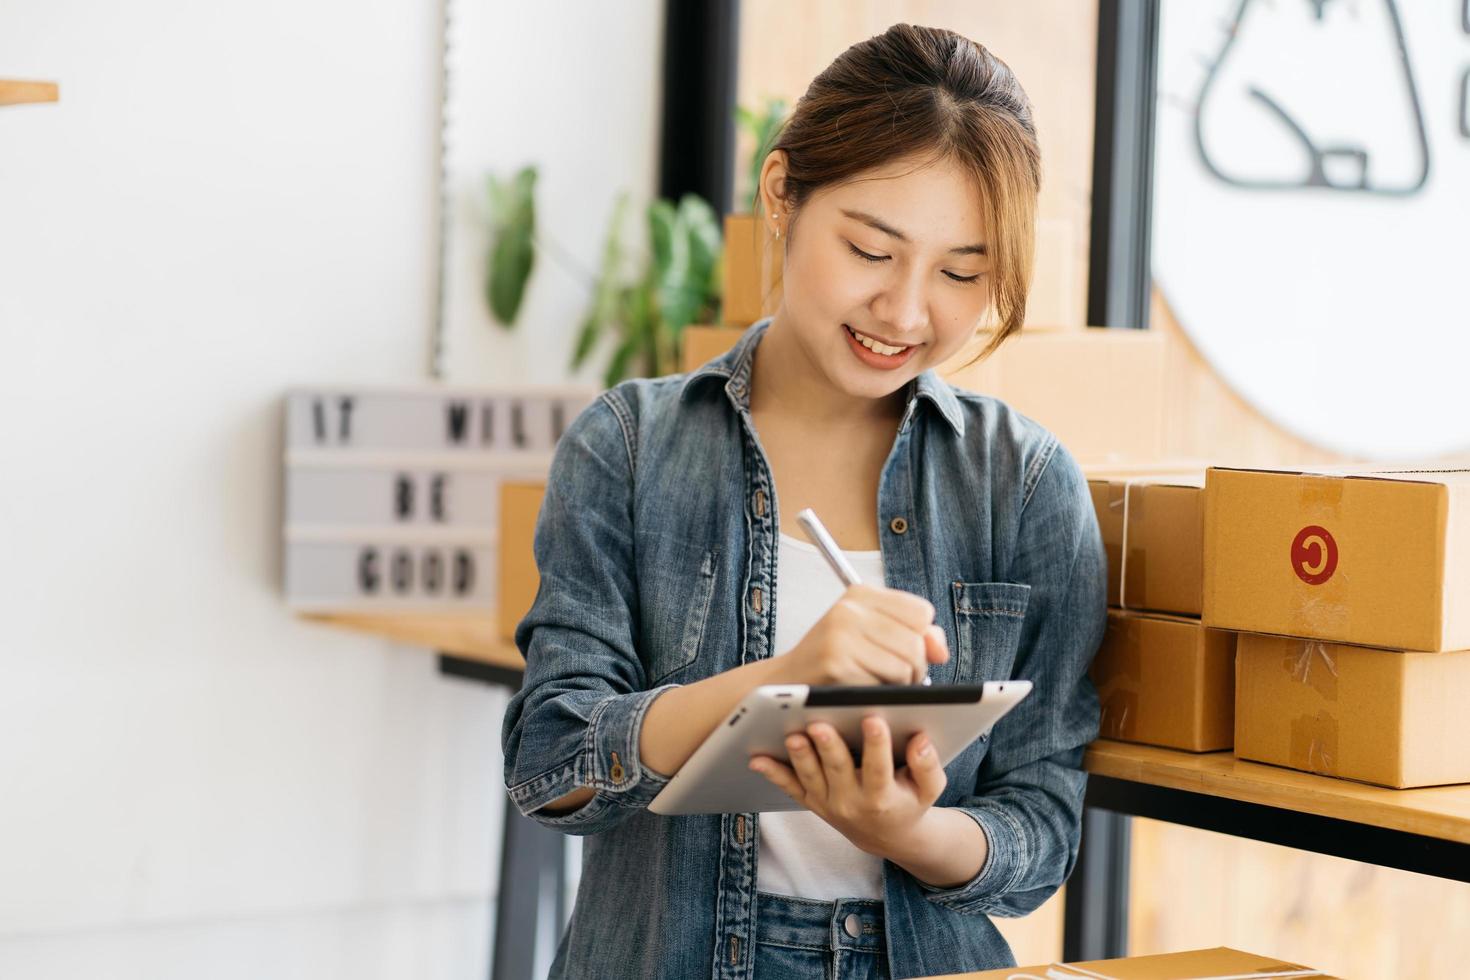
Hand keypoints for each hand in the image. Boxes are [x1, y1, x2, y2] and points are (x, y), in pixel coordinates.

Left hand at [749, 716, 947, 858]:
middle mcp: (852, 802)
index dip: (877, 745)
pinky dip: (773, 773)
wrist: (887, 836)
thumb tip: (920, 740)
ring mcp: (828, 802)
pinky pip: (789, 788)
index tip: (874, 720)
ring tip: (792, 736)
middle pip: (838, 771)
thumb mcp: (929, 789)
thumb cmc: (909, 801)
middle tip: (819, 724)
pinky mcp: (811, 801)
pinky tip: (757, 759)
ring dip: (799, 757)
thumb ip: (927, 765)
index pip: (879, 768)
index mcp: (882, 797)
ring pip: (811, 777)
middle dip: (828, 747)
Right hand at [769, 584, 948, 685]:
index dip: (923, 637)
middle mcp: (850, 608)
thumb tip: (939, 650)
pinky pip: (886, 683)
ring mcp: (841, 634)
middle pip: (917, 641)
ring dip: (902, 684)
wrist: (784, 683)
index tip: (907, 651)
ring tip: (880, 685)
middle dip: (915, 667)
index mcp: (860, 593)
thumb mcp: (870, 634)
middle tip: (895, 677)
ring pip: (906, 664)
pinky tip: (864, 691)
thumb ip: (914, 634)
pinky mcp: (837, 663)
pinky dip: (883, 695)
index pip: (921, 612)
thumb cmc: (834, 660)